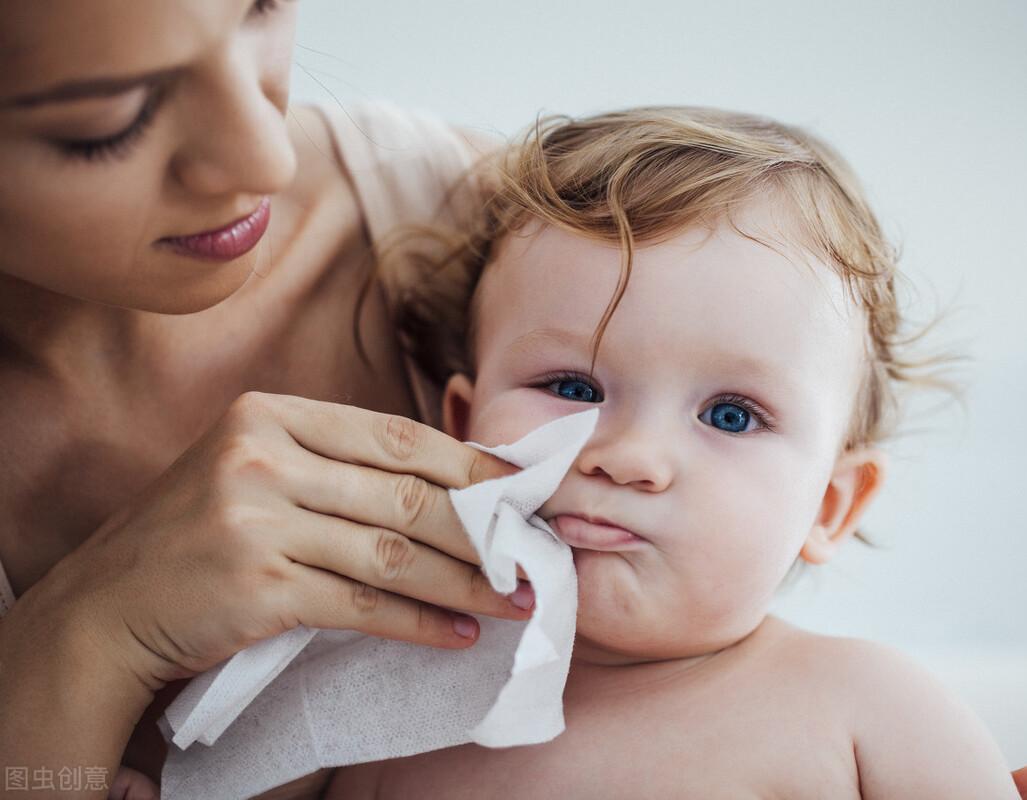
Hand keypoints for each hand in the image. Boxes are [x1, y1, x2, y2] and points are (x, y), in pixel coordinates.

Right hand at [48, 391, 527, 691]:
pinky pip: (362, 603)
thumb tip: (450, 482)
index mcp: (270, 415)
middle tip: (534, 556)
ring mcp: (256, 521)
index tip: (520, 489)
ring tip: (515, 602)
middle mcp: (262, 457)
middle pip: (405, 493)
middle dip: (483, 530)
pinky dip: (417, 621)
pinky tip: (456, 633)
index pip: (395, 436)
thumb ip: (336, 465)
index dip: (469, 464)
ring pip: (393, 551)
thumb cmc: (198, 534)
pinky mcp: (257, 587)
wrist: (108, 606)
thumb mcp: (255, 470)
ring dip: (466, 583)